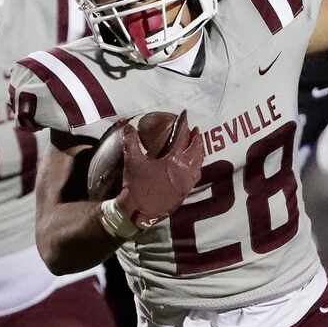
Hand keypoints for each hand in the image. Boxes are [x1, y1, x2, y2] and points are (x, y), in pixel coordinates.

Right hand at [116, 110, 203, 228]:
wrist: (139, 211)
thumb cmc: (136, 185)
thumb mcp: (132, 161)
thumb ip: (131, 141)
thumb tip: (128, 126)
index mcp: (173, 160)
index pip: (182, 137)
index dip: (183, 124)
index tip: (185, 115)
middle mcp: (185, 170)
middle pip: (196, 149)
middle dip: (197, 138)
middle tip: (195, 130)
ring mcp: (187, 182)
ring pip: (199, 162)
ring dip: (199, 151)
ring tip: (197, 144)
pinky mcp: (186, 191)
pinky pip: (197, 174)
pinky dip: (198, 165)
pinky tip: (194, 163)